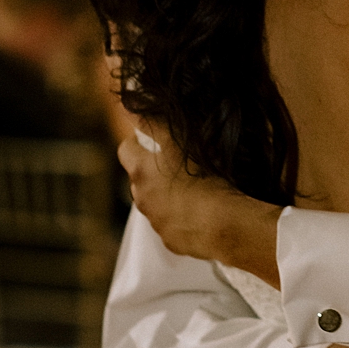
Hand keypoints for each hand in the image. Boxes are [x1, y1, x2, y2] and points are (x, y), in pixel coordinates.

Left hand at [119, 126, 280, 285]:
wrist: (223, 223)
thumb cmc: (203, 178)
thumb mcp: (179, 141)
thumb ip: (152, 122)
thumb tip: (129, 106)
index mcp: (140, 172)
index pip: (125, 150)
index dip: (137, 142)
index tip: (152, 140)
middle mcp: (141, 198)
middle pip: (139, 178)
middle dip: (152, 172)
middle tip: (177, 165)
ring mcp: (155, 222)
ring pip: (155, 203)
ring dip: (166, 196)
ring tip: (193, 191)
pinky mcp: (170, 240)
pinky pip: (171, 225)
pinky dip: (180, 219)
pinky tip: (199, 213)